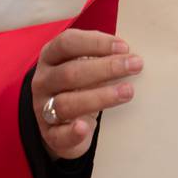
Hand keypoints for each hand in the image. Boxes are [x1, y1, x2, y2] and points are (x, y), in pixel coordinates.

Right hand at [32, 29, 141, 159]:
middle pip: (70, 72)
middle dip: (105, 68)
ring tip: (127, 92)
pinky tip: (85, 127)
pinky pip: (59, 135)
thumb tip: (130, 55)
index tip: (124, 47)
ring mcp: (43, 108)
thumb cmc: (78, 86)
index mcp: (50, 57)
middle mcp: (43, 81)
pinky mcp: (50, 134)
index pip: (67, 43)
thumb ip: (100, 57)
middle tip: (135, 66)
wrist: (61, 123)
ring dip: (100, 97)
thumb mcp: (83, 66)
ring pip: (66, 103)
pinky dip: (72, 132)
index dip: (95, 43)